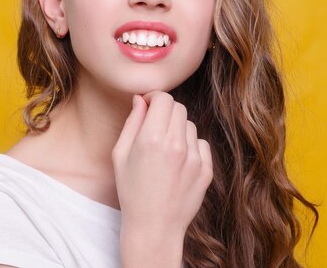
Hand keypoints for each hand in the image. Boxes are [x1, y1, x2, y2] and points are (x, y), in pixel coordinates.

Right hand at [112, 91, 212, 265]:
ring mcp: (194, 158)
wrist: (154, 227)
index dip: (155, 98)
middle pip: (178, 108)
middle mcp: (176, 144)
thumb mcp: (120, 155)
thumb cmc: (132, 191)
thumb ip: (132, 123)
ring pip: (190, 125)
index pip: (163, 99)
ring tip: (165, 151)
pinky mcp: (206, 170)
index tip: (149, 106)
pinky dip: (190, 147)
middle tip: (155, 127)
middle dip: (166, 111)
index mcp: (152, 138)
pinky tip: (178, 163)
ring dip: (178, 130)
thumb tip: (140, 99)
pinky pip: (201, 144)